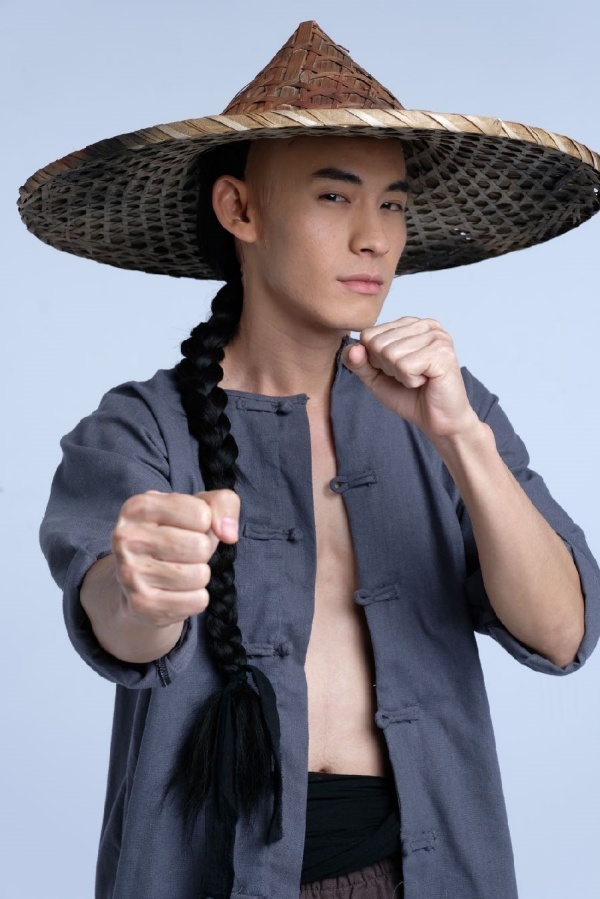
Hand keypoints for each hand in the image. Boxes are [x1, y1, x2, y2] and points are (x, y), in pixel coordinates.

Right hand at [110, 489, 239, 629]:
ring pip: (200, 575)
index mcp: (139, 506)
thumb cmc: (173, 537)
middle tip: (182, 554)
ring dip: (199, 576)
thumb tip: (229, 534)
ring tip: (178, 572)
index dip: (205, 524)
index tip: (186, 528)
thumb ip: (223, 504)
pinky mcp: (141, 604)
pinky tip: (174, 592)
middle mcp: (127, 537)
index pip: (201, 514)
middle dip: (202, 552)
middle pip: (200, 546)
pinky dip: (195, 598)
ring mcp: (130, 572)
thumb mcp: (197, 509)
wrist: (137, 583)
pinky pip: (197, 601)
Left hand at [341, 317, 479, 439]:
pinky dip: (411, 381)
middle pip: (378, 343)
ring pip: (390, 354)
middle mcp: (425, 325)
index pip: (368, 335)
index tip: (397, 369)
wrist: (438, 421)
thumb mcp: (375, 378)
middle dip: (387, 368)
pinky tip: (426, 381)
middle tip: (409, 376)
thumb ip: (359, 362)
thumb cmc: (410, 396)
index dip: (375, 360)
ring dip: (400, 376)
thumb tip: (353, 348)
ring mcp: (436, 336)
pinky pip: (405, 366)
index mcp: (409, 324)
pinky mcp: (442, 353)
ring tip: (418, 379)